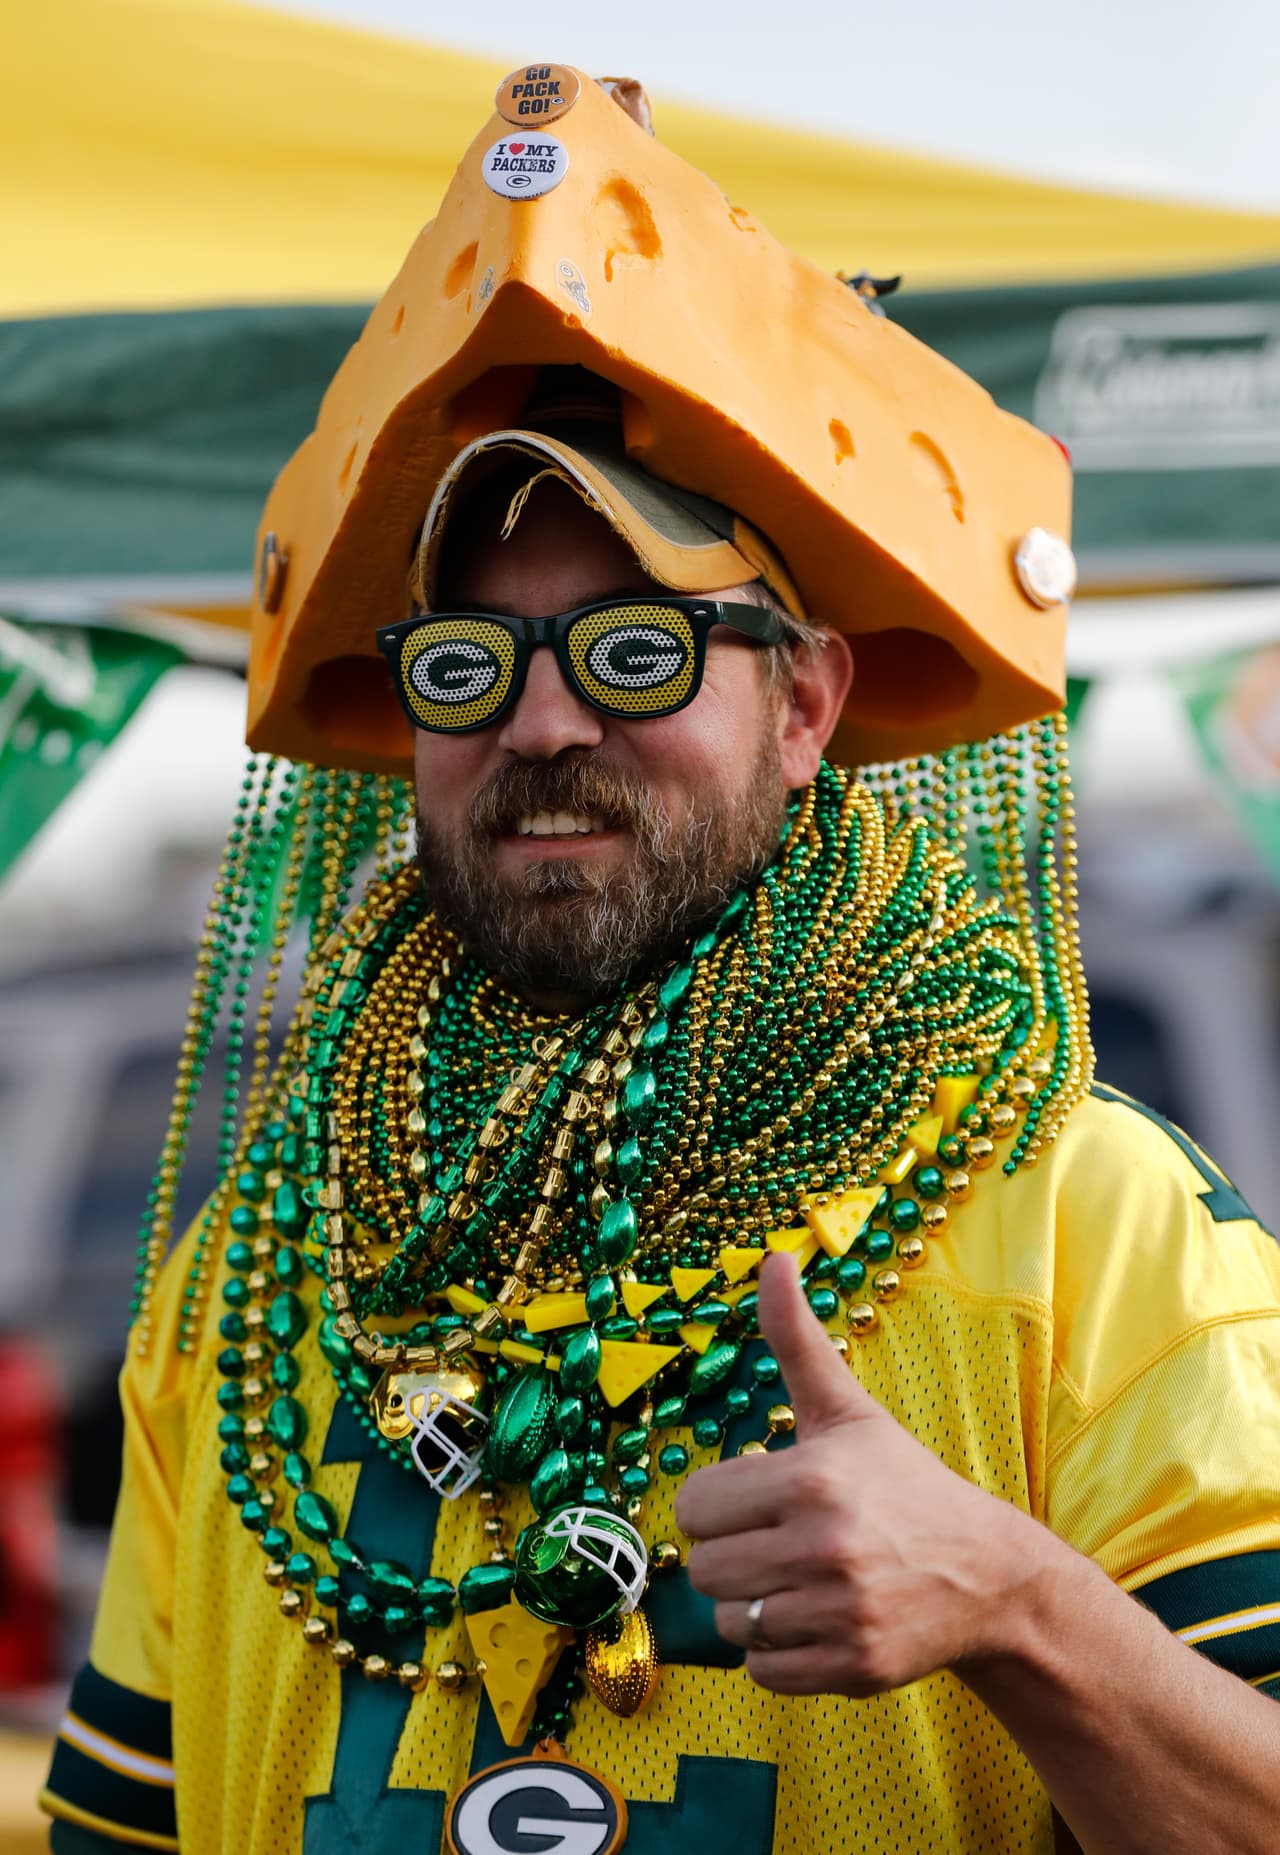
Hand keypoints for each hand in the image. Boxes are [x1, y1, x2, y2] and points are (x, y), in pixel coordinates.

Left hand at [674, 1251, 1055, 1695]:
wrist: (986, 1574)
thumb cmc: (902, 1484)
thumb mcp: (847, 1409)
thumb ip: (797, 1337)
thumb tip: (772, 1258)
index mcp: (811, 1478)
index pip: (696, 1507)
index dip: (719, 1503)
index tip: (756, 1499)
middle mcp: (824, 1546)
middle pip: (705, 1569)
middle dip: (734, 1555)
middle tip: (780, 1542)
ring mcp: (840, 1613)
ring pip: (731, 1623)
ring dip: (756, 1606)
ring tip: (802, 1580)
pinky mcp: (853, 1667)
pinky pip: (763, 1670)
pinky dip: (779, 1653)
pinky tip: (817, 1619)